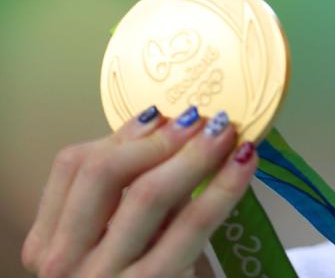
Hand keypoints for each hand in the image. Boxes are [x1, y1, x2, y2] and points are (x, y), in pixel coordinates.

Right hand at [21, 105, 257, 276]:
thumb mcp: (119, 241)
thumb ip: (128, 193)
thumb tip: (167, 125)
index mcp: (50, 243)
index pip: (73, 168)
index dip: (123, 133)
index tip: (164, 112)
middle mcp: (65, 264)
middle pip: (103, 175)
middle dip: (158, 140)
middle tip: (201, 118)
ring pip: (144, 197)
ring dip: (192, 155)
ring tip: (228, 133)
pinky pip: (190, 228)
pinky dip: (222, 188)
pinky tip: (245, 163)